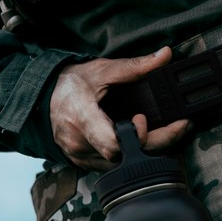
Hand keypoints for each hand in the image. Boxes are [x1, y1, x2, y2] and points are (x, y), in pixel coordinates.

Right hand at [49, 46, 191, 170]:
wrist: (41, 99)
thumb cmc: (68, 84)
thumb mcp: (101, 70)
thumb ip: (135, 66)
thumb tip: (165, 55)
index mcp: (82, 118)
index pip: (113, 144)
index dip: (135, 136)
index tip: (142, 118)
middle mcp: (80, 143)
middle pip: (126, 156)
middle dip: (157, 142)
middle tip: (180, 126)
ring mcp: (82, 157)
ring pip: (123, 164)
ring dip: (147, 150)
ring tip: (166, 131)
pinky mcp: (85, 163)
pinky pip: (114, 165)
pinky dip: (132, 155)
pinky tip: (144, 139)